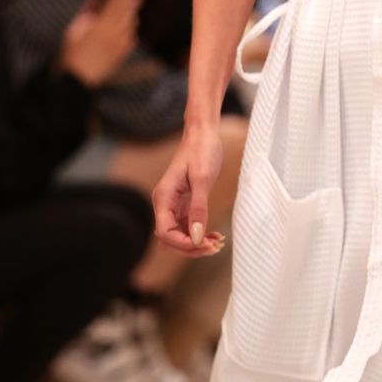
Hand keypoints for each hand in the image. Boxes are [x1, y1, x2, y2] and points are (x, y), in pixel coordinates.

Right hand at [60, 0, 140, 86]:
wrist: (77, 81)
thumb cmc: (71, 54)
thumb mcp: (74, 30)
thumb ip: (87, 11)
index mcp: (102, 27)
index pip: (115, 4)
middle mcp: (115, 35)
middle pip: (127, 13)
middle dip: (130, 1)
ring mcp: (120, 46)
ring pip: (130, 25)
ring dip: (130, 14)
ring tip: (132, 6)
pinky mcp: (121, 55)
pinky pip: (130, 38)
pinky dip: (129, 29)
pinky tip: (127, 27)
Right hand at [152, 123, 226, 256]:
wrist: (203, 134)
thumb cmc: (201, 150)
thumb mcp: (202, 179)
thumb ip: (198, 209)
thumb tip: (196, 237)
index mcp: (163, 197)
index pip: (165, 233)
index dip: (182, 244)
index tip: (204, 245)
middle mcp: (165, 204)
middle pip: (170, 239)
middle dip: (190, 247)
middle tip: (214, 247)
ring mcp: (174, 205)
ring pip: (179, 235)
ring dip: (196, 243)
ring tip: (217, 243)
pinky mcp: (184, 204)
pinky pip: (188, 227)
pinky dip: (200, 234)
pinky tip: (216, 236)